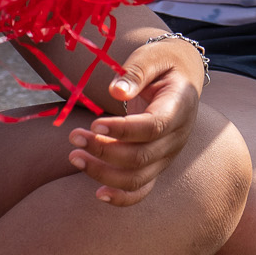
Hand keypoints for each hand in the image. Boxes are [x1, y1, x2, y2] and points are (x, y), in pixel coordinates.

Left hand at [66, 38, 204, 206]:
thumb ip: (136, 72)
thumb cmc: (163, 63)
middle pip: (141, 157)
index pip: (153, 127)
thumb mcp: (153, 57)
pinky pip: (142, 189)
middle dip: (103, 151)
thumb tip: (116, 90)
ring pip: (137, 177)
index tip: (94, 124)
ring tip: (74, 155)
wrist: (181, 77)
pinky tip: (98, 193)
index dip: (123, 131)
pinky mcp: (157, 164)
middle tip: (74, 136)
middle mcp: (177, 136)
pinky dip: (121, 197)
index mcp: (180, 107)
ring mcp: (168, 154)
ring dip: (103, 172)